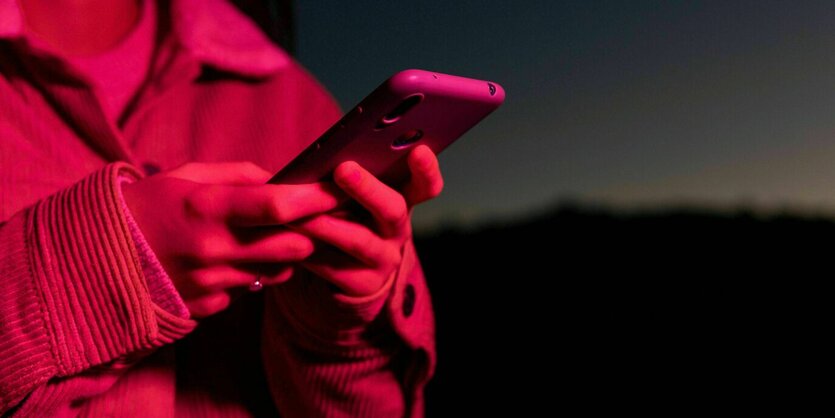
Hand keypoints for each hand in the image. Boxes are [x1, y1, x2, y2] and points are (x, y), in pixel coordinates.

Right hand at [122, 162, 345, 317]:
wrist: (97, 258)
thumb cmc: (147, 206)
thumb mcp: (186, 175)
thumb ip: (238, 175)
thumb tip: (281, 178)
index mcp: (206, 208)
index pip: (278, 206)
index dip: (315, 199)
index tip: (337, 191)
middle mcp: (213, 249)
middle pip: (292, 245)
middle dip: (312, 231)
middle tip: (319, 217)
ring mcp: (212, 283)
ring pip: (278, 271)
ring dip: (287, 254)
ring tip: (275, 235)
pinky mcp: (209, 306)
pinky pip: (252, 289)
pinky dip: (257, 273)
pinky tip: (242, 258)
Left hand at [290, 145, 443, 296]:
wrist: (345, 267)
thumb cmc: (344, 213)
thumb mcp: (353, 194)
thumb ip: (347, 176)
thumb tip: (321, 152)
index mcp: (402, 198)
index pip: (426, 185)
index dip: (426, 170)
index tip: (418, 151)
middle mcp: (398, 230)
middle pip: (393, 209)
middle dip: (368, 189)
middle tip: (343, 170)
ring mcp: (384, 259)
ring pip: (359, 240)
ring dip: (328, 224)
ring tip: (300, 212)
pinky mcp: (362, 285)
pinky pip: (334, 267)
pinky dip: (309, 252)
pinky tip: (287, 237)